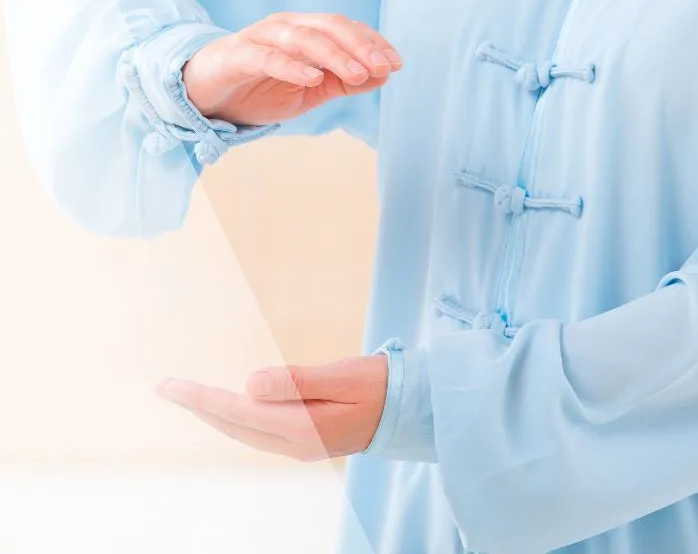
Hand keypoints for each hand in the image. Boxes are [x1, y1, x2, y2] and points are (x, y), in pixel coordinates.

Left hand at [156, 356, 388, 460]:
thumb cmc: (379, 385)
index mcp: (302, 426)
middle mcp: (295, 443)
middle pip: (234, 425)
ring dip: (214, 414)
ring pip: (244, 431)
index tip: (171, 386)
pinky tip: (229, 410)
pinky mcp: (306, 441)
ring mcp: (300, 446)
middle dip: (199, 407)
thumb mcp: (341, 375)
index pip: (239, 410)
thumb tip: (249, 385)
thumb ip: (296, 382)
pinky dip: (235, 419)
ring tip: (189, 397)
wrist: (408, 410)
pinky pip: (257, 432)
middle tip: (166, 387)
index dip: (202, 399)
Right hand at [182, 13, 402, 125]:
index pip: (346, 29)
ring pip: (303, 38)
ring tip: (358, 75)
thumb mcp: (311, 90)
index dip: (372, 43)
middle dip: (360, 46)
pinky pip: (268, 57)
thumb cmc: (261, 88)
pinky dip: (293, 66)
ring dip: (335, 56)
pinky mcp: (239, 54)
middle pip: (329, 26)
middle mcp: (286, 27)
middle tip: (384, 67)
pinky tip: (313, 79)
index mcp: (306, 31)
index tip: (396, 63)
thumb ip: (344, 81)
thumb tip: (384, 74)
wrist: (208, 96)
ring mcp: (261, 37)